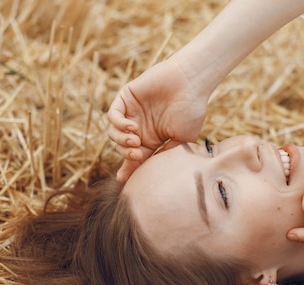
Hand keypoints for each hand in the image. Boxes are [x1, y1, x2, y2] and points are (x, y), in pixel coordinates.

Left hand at [107, 59, 208, 181]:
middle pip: (121, 148)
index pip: (134, 158)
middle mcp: (140, 127)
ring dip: (121, 141)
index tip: (123, 181)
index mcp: (152, 139)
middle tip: (138, 155)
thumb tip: (153, 173)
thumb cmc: (191, 111)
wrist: (191, 84)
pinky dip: (118, 124)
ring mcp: (132, 113)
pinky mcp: (126, 98)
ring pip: (113, 134)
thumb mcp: (183, 140)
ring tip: (135, 141)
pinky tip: (133, 127)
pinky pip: (112, 115)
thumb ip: (167, 155)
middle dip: (126, 155)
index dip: (127, 170)